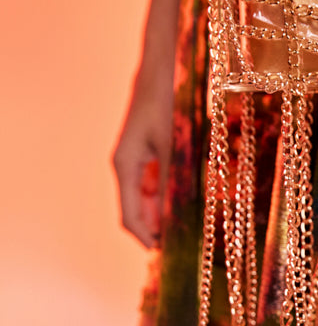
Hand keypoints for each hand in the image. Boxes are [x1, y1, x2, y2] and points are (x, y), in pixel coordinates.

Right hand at [112, 63, 174, 248]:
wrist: (160, 72)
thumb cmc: (164, 104)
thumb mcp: (173, 146)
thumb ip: (172, 181)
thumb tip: (174, 216)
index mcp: (125, 166)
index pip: (129, 215)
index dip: (144, 237)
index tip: (163, 252)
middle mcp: (126, 166)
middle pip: (136, 210)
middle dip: (156, 229)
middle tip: (180, 245)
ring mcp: (136, 160)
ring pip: (146, 198)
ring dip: (162, 214)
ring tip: (184, 228)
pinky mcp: (147, 153)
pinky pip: (154, 183)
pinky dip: (167, 196)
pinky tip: (184, 203)